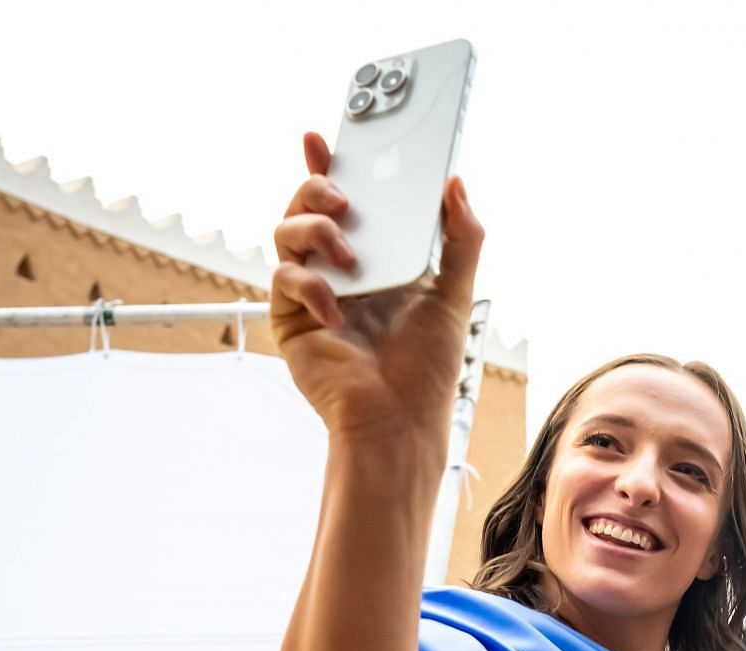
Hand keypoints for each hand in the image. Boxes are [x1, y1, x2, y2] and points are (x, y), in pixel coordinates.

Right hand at [270, 132, 485, 445]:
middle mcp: (339, 269)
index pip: (347, 200)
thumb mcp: (454, 293)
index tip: (325, 136)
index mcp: (376, 256)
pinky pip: (284, 278)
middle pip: (308, 206)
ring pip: (286, 232)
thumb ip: (460, 237)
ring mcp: (311, 291)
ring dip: (316, 232)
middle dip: (318, 187)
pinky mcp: (290, 317)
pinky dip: (311, 284)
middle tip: (342, 196)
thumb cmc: (426, 367)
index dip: (330, 165)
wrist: (400, 419)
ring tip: (349, 255)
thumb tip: (456, 183)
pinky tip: (338, 308)